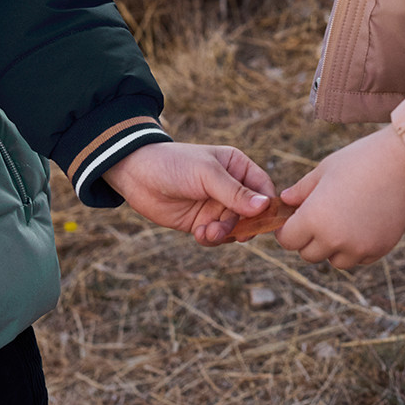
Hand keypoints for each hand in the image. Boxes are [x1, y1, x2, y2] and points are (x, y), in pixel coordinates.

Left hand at [102, 142, 275, 245]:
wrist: (137, 175)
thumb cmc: (174, 164)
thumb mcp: (207, 175)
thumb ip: (235, 193)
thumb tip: (265, 206)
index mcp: (237, 167)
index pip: (263, 189)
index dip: (267, 206)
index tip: (263, 221)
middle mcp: (230, 187)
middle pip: (252, 214)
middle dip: (242, 226)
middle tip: (231, 232)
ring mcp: (216, 206)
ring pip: (235, 229)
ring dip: (224, 234)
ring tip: (207, 232)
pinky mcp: (201, 222)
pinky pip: (217, 237)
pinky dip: (211, 240)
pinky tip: (198, 234)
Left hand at [275, 127, 404, 268]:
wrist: (403, 164)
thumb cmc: (359, 160)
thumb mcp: (323, 171)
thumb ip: (301, 191)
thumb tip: (285, 202)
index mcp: (314, 218)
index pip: (288, 241)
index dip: (287, 230)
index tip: (293, 219)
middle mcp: (334, 239)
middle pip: (308, 254)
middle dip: (308, 239)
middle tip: (317, 217)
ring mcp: (358, 248)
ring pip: (334, 260)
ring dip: (332, 247)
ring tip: (341, 219)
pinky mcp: (379, 250)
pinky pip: (358, 258)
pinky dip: (355, 248)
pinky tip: (361, 223)